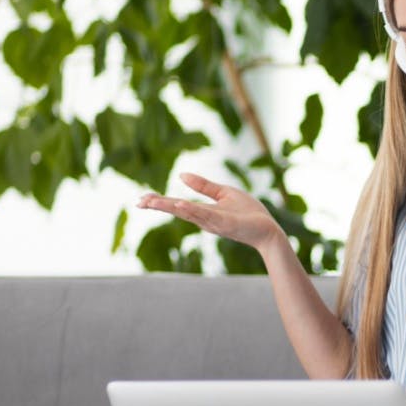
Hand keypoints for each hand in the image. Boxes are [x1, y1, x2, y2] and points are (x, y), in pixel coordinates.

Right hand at [137, 172, 284, 251]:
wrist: (268, 229)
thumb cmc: (248, 213)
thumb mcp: (224, 193)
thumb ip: (203, 186)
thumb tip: (181, 175)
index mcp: (202, 211)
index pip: (177, 205)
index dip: (159, 201)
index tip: (141, 199)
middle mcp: (204, 218)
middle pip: (177, 210)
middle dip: (158, 205)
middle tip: (138, 202)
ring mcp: (214, 222)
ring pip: (188, 213)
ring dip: (170, 206)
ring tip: (152, 201)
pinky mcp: (225, 224)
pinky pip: (207, 216)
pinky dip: (193, 211)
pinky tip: (180, 204)